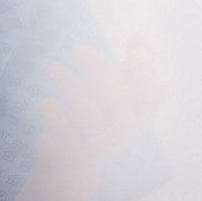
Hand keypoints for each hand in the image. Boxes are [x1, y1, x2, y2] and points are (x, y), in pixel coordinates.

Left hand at [35, 34, 157, 172]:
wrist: (73, 165)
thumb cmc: (100, 118)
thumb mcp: (118, 92)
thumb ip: (132, 65)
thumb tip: (139, 35)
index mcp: (140, 114)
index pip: (154, 95)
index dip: (147, 76)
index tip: (132, 55)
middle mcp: (124, 131)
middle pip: (117, 98)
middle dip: (98, 69)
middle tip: (76, 47)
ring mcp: (100, 145)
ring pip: (90, 115)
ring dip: (71, 86)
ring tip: (53, 68)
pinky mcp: (73, 154)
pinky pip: (65, 134)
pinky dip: (57, 116)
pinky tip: (47, 101)